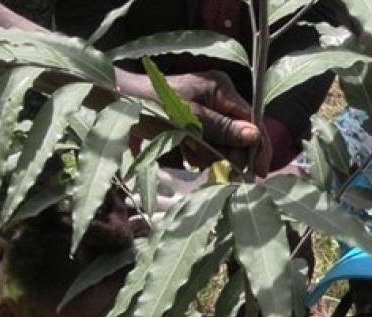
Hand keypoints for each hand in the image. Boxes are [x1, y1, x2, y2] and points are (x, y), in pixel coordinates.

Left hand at [121, 69, 268, 172]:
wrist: (115, 102)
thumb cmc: (150, 105)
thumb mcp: (189, 119)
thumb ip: (222, 129)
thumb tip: (254, 136)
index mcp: (221, 88)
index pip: (251, 119)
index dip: (256, 146)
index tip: (256, 174)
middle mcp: (217, 96)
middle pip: (238, 133)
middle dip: (230, 153)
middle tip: (221, 172)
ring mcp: (205, 109)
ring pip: (222, 141)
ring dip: (212, 155)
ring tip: (194, 155)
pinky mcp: (193, 121)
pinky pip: (208, 142)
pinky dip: (201, 152)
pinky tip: (189, 154)